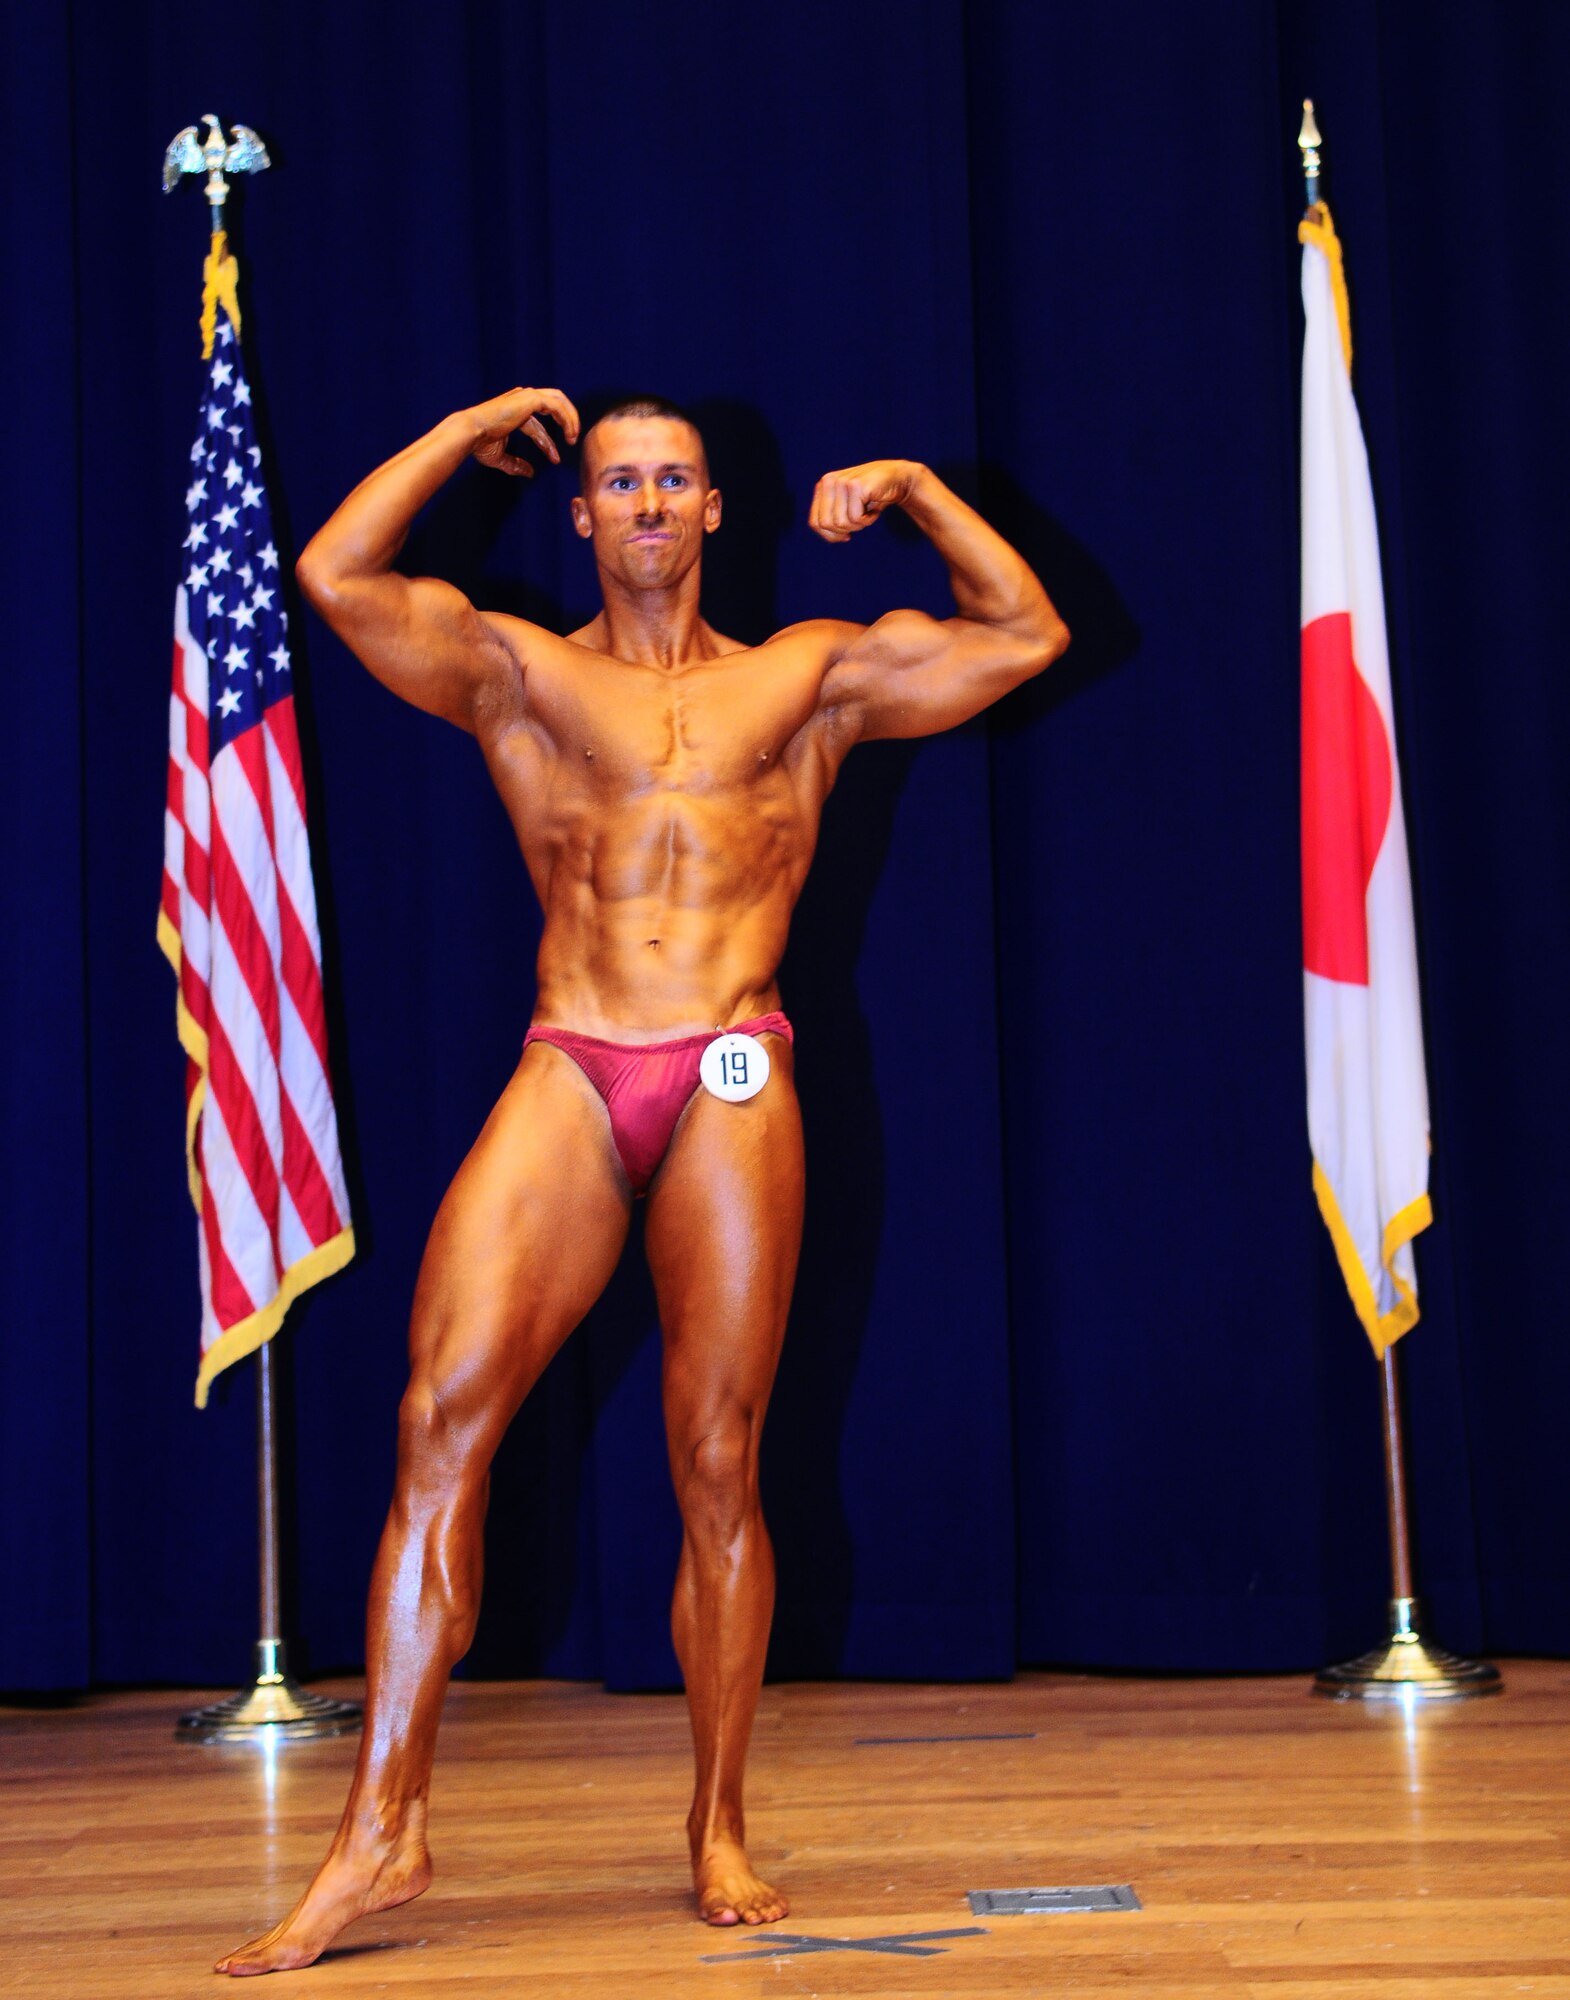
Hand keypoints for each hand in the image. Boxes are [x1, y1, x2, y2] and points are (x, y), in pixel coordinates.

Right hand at [463, 386, 579, 477]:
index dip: (547, 444)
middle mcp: (521, 400)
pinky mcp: (530, 399)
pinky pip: (556, 406)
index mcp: (514, 411)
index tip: (555, 460)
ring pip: (558, 400)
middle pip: (552, 405)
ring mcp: (525, 396)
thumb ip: (515, 464)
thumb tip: (530, 474)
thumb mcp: (500, 457)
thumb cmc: (479, 444)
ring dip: (570, 418)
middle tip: (572, 440)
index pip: (537, 427)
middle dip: (565, 420)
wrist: (471, 433)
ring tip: (574, 438)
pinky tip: (570, 433)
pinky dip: (567, 418)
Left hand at [808, 459, 923, 542]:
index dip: (831, 535)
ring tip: (868, 512)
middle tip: (860, 521)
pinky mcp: (856, 486)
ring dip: (859, 524)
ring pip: (841, 523)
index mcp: (823, 486)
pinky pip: (856, 518)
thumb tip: (829, 536)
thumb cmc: (871, 496)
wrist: (897, 478)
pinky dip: (868, 520)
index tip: (846, 535)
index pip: (815, 523)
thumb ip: (832, 517)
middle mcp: (829, 481)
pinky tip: (875, 508)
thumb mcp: (847, 507)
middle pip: (827, 525)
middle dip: (845, 530)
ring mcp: (841, 482)